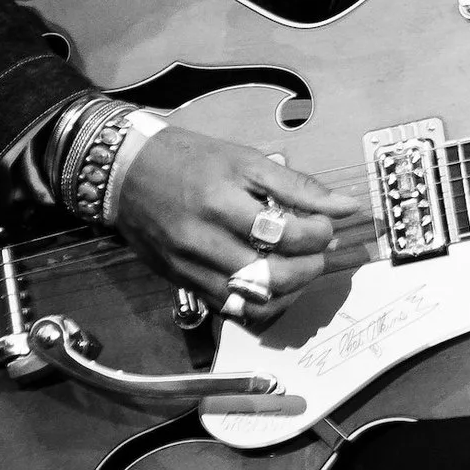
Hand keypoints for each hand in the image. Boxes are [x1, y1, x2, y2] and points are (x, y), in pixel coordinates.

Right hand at [112, 125, 373, 323]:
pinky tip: (273, 286)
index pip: (285, 234)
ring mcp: (191, 268)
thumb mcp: (243, 159)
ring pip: (255, 301)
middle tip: (318, 251)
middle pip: (274, 274)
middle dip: (311, 266)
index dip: (318, 234)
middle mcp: (204, 240)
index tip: (324, 226)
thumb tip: (347, 206)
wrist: (123, 174)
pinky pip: (231, 310)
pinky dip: (262, 305)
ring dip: (291, 291)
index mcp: (221, 201)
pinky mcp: (183, 284)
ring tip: (299, 269)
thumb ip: (297, 185)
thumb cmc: (187, 160)